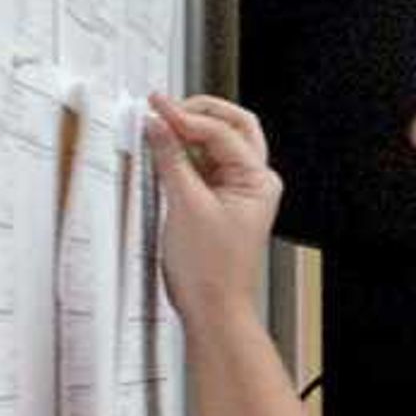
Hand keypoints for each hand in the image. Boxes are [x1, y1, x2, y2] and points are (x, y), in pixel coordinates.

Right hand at [148, 91, 282, 324]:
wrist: (213, 308)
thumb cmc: (212, 271)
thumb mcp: (186, 206)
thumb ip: (171, 160)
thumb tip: (158, 127)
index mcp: (258, 180)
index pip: (223, 132)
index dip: (186, 117)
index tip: (157, 107)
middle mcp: (253, 181)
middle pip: (231, 127)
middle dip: (198, 113)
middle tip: (164, 107)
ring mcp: (237, 191)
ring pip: (217, 144)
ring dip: (189, 132)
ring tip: (158, 126)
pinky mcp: (218, 201)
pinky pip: (203, 166)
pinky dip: (183, 154)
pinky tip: (163, 151)